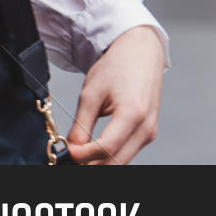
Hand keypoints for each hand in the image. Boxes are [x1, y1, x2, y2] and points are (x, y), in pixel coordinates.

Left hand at [67, 25, 164, 165]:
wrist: (141, 50)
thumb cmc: (119, 65)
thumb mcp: (92, 92)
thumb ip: (80, 125)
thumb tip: (71, 151)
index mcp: (134, 112)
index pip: (106, 149)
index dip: (82, 156)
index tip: (66, 152)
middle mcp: (146, 126)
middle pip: (115, 162)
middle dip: (90, 165)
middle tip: (70, 158)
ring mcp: (150, 131)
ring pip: (121, 162)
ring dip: (99, 162)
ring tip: (81, 152)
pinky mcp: (149, 132)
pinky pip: (127, 153)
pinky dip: (110, 156)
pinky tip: (95, 148)